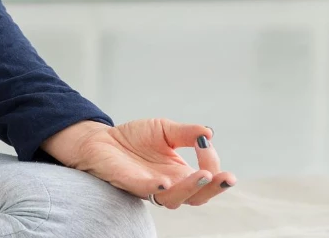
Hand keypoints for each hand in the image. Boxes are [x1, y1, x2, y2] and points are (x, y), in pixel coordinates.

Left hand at [53, 118, 236, 207]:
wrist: (102, 139)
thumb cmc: (134, 138)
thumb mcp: (165, 130)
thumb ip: (186, 133)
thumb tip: (209, 133)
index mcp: (180, 173)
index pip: (206, 177)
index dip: (212, 164)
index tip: (207, 144)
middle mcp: (169, 185)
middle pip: (197, 197)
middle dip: (214, 188)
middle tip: (227, 178)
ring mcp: (150, 187)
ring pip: (174, 199)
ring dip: (190, 188)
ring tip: (203, 175)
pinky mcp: (130, 183)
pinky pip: (145, 191)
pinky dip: (156, 188)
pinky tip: (165, 182)